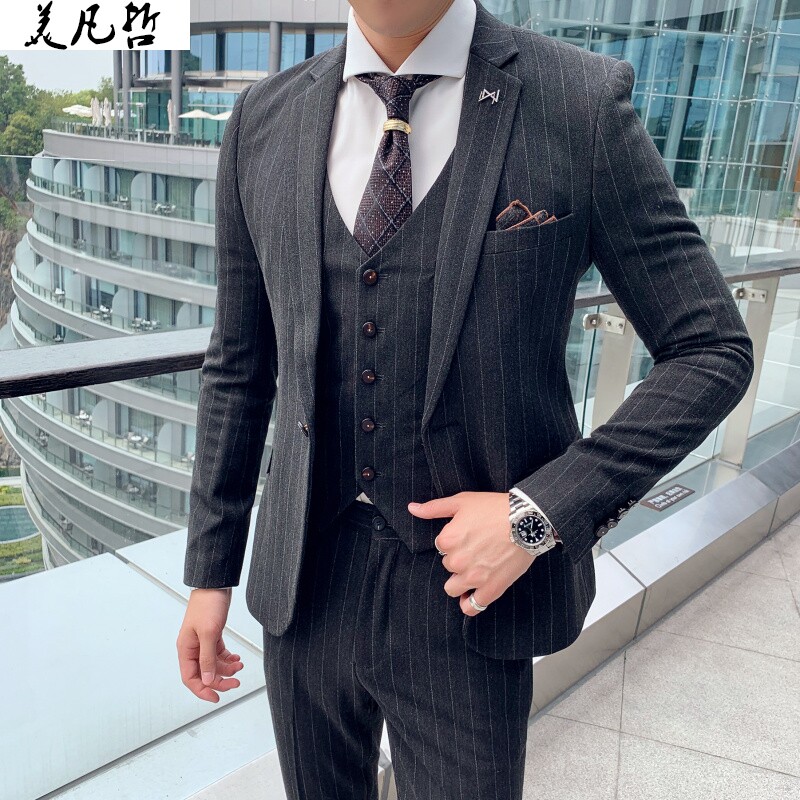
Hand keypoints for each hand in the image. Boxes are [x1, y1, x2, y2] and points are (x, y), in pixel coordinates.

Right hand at [176, 587, 243, 701]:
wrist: (216, 585)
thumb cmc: (208, 604)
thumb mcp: (208, 633)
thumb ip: (207, 658)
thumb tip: (207, 680)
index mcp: (185, 649)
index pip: (190, 678)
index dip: (202, 690)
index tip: (216, 697)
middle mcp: (192, 648)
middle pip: (204, 674)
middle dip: (220, 680)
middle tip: (235, 683)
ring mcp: (202, 642)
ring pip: (213, 665)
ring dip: (227, 669)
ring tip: (239, 666)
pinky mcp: (213, 636)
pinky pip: (219, 654)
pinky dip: (228, 659)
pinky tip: (237, 659)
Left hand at [408, 491, 535, 615]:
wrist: (528, 521)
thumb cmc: (496, 508)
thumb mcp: (462, 501)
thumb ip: (434, 508)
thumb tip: (412, 509)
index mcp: (448, 540)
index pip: (441, 546)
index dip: (454, 540)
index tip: (470, 534)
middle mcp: (457, 561)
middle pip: (448, 566)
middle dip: (459, 559)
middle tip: (478, 548)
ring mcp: (473, 578)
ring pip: (453, 588)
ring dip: (461, 580)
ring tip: (477, 568)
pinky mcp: (491, 590)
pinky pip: (470, 607)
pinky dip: (470, 602)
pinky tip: (475, 592)